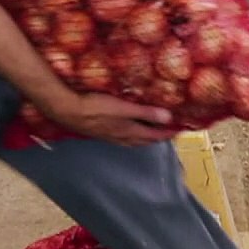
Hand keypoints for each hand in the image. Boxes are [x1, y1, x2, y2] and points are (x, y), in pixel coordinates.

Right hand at [43, 92, 177, 146]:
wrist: (68, 111)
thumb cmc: (96, 107)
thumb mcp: (123, 108)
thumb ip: (146, 112)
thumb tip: (168, 118)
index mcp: (129, 132)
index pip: (154, 135)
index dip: (168, 133)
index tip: (180, 130)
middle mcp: (122, 138)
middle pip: (145, 140)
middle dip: (159, 137)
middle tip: (170, 131)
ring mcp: (111, 136)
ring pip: (134, 141)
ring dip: (145, 137)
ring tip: (153, 132)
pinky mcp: (102, 132)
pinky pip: (123, 137)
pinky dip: (133, 135)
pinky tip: (128, 130)